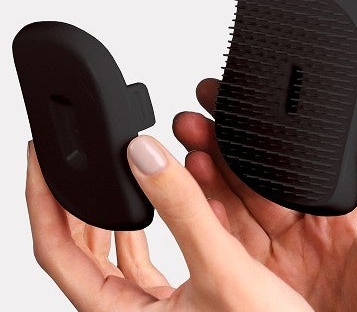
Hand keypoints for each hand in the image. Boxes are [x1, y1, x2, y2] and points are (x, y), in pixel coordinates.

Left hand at [26, 139, 312, 310]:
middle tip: (64, 164)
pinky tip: (149, 211)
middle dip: (66, 204)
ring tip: (100, 179)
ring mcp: (152, 311)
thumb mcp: (222, 273)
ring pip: (109, 255)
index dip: (41, 199)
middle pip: (75, 252)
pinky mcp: (177, 303)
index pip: (56, 250)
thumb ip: (182, 211)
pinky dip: (139, 229)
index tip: (39, 158)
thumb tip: (144, 155)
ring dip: (102, 214)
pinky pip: (143, 260)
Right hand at [173, 78, 356, 311]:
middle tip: (198, 123)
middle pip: (253, 180)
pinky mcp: (256, 282)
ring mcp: (276, 256)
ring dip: (206, 176)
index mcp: (336, 215)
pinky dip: (202, 218)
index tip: (239, 111)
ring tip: (189, 149)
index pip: (291, 165)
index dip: (264, 138)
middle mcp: (301, 231)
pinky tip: (190, 194)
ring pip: (232, 207)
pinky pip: (223, 243)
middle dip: (223, 148)